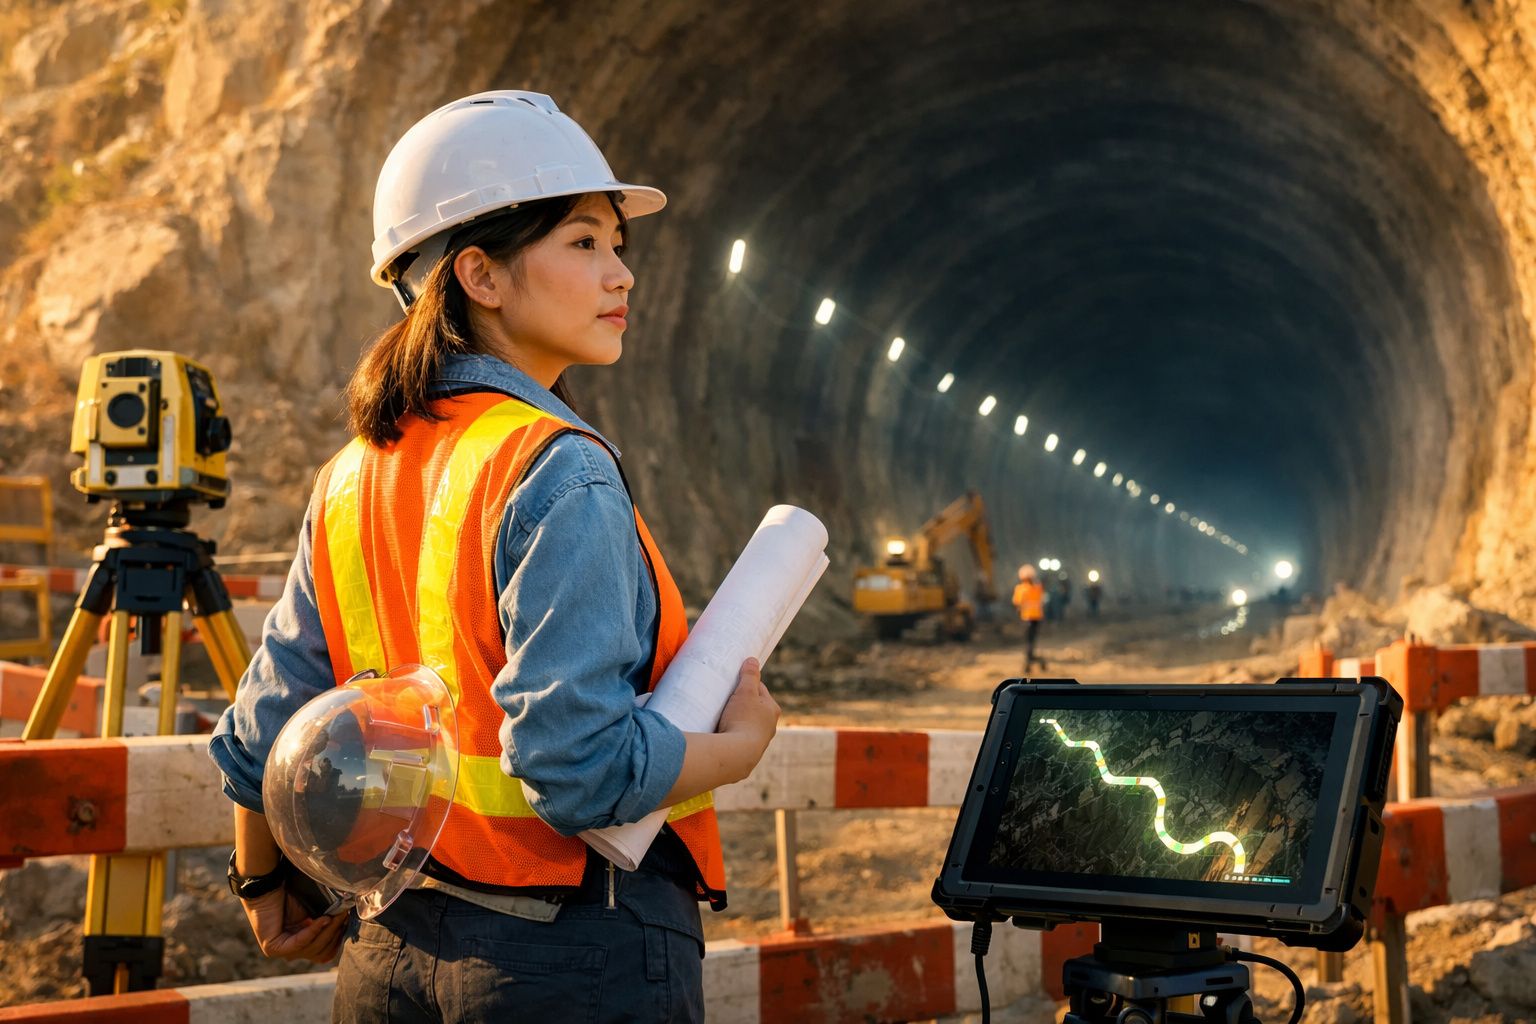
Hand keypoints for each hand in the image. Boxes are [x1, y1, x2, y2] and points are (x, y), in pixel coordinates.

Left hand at [240, 885, 349, 961]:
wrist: (269, 883)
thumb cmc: (292, 892)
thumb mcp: (317, 910)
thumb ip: (330, 919)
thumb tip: (353, 922)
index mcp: (303, 943)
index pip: (325, 952)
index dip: (338, 940)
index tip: (348, 923)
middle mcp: (292, 950)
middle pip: (321, 953)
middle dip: (335, 934)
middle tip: (345, 915)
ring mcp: (281, 951)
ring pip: (312, 950)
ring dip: (327, 931)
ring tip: (337, 915)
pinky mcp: (273, 948)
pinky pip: (299, 944)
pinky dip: (313, 930)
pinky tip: (324, 918)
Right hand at [716, 658, 779, 777]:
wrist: (736, 755)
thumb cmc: (743, 720)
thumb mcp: (745, 692)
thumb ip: (749, 675)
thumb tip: (753, 660)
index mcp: (772, 710)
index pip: (759, 689)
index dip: (746, 684)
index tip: (733, 683)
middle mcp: (769, 727)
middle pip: (753, 708)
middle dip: (740, 704)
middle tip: (724, 700)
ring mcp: (758, 742)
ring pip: (746, 725)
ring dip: (735, 721)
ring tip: (721, 718)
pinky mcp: (747, 755)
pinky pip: (738, 740)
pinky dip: (731, 735)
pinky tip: (720, 734)